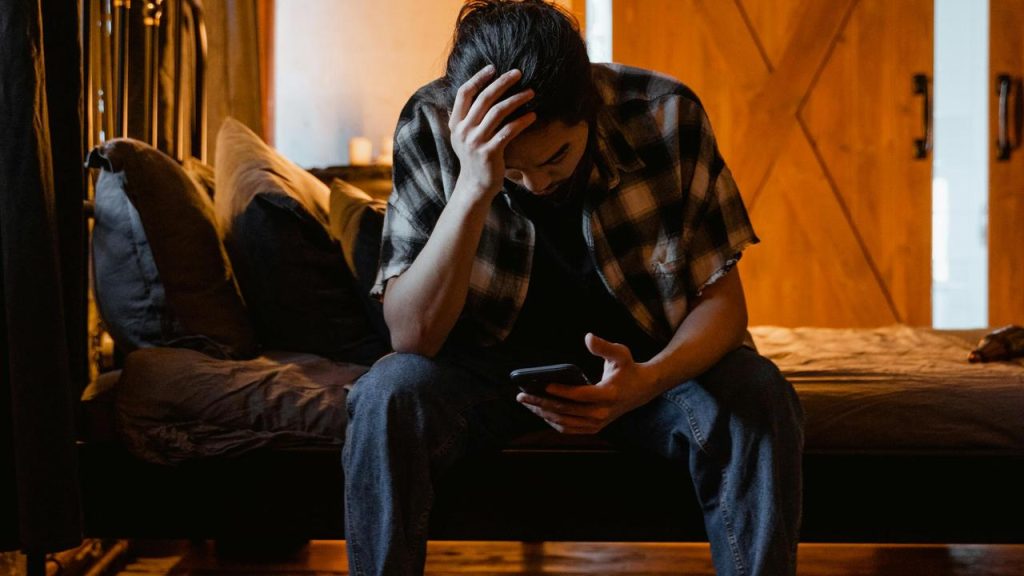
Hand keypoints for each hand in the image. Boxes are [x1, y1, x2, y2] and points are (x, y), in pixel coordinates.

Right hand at [449, 65, 536, 201]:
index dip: (478, 78)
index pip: (464, 93)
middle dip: (502, 83)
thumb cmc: (474, 157)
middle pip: (484, 98)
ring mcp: (475, 142)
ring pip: (498, 112)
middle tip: (518, 73)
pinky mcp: (489, 153)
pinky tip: (533, 116)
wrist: (475, 185)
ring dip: (517, 99)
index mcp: (455, 123)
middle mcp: (463, 131)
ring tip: (531, 92)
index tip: (493, 68)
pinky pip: (508, 131)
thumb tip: (478, 91)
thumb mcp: (464, 135)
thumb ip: (467, 116)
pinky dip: (522, 122)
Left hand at [516, 334, 660, 433]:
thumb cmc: (627, 368)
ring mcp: (598, 423)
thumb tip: (588, 337)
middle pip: (566, 411)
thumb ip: (604, 346)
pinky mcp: (594, 428)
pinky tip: (538, 410)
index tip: (543, 385)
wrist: (641, 390)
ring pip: (564, 422)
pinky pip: (568, 428)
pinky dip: (551, 421)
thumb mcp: (621, 353)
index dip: (561, 391)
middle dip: (541, 402)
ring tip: (526, 402)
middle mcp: (602, 413)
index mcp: (609, 394)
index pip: (580, 395)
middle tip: (522, 394)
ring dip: (542, 413)